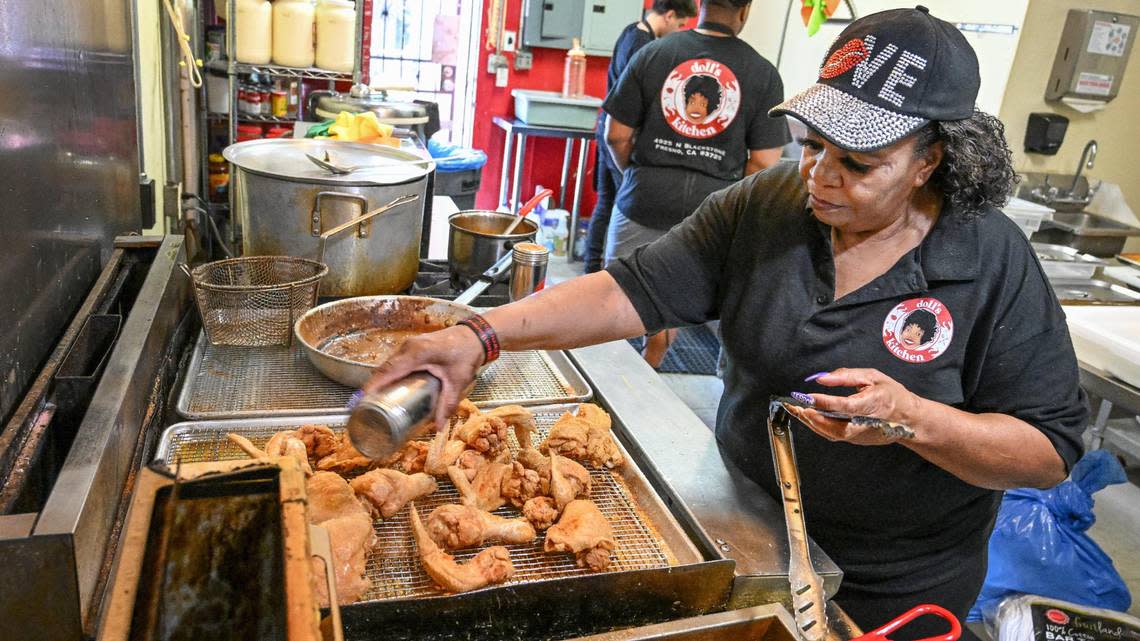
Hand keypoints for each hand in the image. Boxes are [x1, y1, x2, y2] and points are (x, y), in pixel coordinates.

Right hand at [361, 325, 485, 428]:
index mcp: (417, 353)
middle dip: (372, 386)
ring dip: (379, 379)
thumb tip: (438, 427)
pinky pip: (394, 361)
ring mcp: (409, 344)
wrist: (475, 336)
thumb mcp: (457, 382)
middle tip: (364, 406)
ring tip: (372, 399)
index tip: (361, 400)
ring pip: (388, 363)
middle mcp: (409, 346)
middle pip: (384, 368)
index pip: (388, 370)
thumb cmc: (466, 354)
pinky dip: (387, 373)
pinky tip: (386, 386)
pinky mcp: (412, 346)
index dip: (373, 385)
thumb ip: (447, 404)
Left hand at [788, 368, 922, 445]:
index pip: (844, 406)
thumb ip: (847, 376)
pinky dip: (818, 426)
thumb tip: (821, 378)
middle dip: (811, 416)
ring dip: (811, 422)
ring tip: (796, 410)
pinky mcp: (856, 440)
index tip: (807, 396)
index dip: (824, 402)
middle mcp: (865, 424)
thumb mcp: (873, 377)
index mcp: (872, 405)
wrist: (909, 419)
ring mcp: (860, 435)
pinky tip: (808, 417)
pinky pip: (833, 435)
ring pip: (831, 433)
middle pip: (834, 425)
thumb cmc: (892, 394)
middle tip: (794, 406)